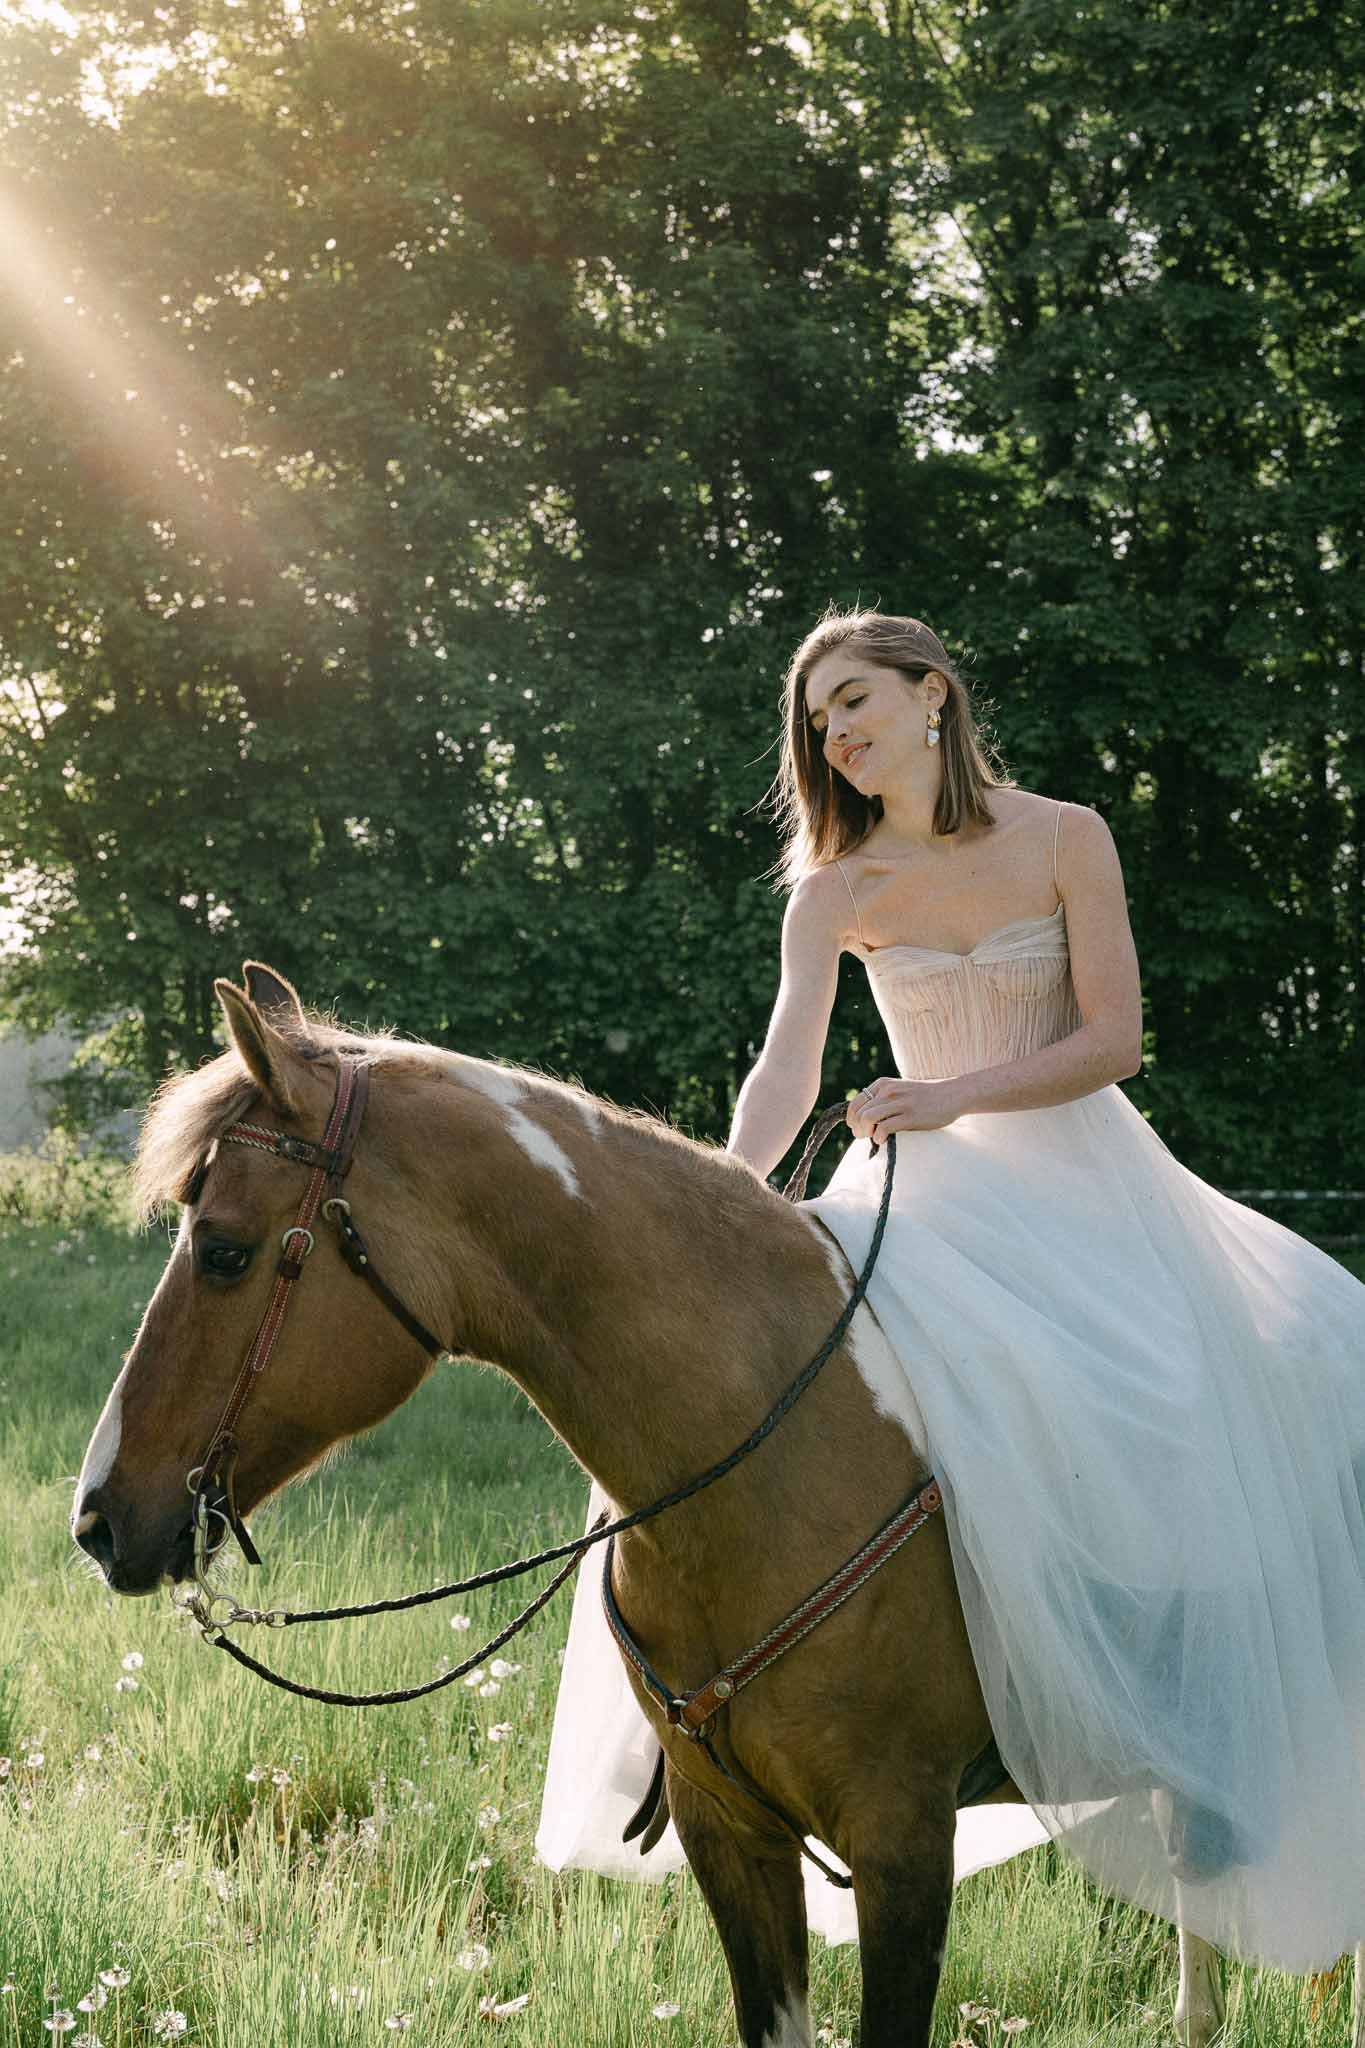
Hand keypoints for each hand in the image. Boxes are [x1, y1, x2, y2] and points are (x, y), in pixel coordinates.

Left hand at [846, 1075, 965, 1142]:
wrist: (952, 1095)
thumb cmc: (925, 1097)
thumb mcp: (900, 1091)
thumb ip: (882, 1100)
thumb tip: (861, 1119)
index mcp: (883, 1084)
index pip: (855, 1103)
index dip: (852, 1119)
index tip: (857, 1128)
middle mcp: (889, 1090)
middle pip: (859, 1113)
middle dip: (858, 1129)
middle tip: (864, 1137)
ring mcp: (900, 1102)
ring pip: (868, 1119)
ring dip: (866, 1133)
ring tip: (874, 1138)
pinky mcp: (910, 1116)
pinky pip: (884, 1128)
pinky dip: (879, 1137)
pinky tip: (884, 1140)